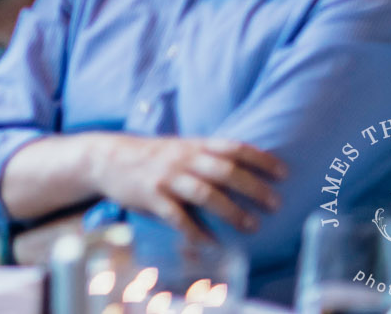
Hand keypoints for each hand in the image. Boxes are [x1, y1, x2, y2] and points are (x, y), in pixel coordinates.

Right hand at [91, 134, 285, 239]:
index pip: (233, 147)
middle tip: (275, 204)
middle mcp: (182, 159)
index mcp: (193, 145)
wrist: (106, 158)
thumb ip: (208, 156)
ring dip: (230, 211)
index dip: (260, 158)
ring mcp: (166, 178)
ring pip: (203, 193)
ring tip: (251, 226)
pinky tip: (211, 244)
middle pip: (223, 171)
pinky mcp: (151, 196)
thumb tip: (246, 169)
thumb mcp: (180, 147)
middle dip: (252, 187)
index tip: (283, 173)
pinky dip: (196, 232)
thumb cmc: (152, 156)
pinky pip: (177, 217)